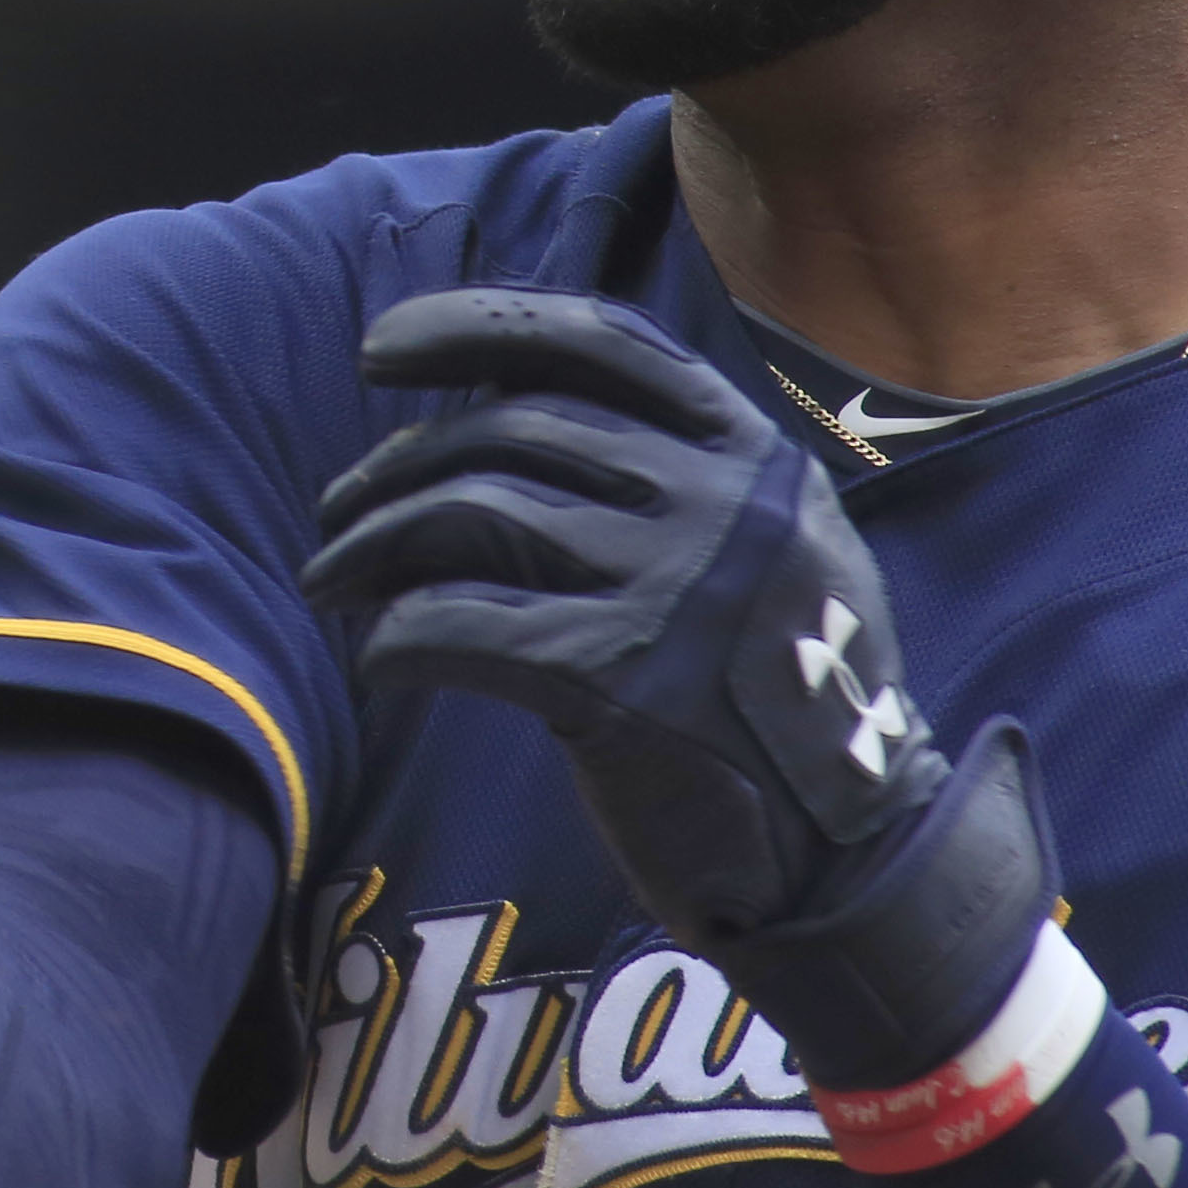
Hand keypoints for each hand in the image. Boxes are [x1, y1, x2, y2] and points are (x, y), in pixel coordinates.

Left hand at [299, 289, 1047, 1088]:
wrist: (857, 859)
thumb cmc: (779, 705)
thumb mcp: (768, 554)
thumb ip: (672, 482)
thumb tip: (489, 424)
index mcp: (752, 455)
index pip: (597, 342)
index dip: (474, 328)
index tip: (379, 353)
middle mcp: (720, 502)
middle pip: (509, 430)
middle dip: (397, 469)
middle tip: (336, 519)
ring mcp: (676, 587)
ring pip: (469, 514)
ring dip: (372, 546)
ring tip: (330, 583)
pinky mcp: (624, 681)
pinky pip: (458, 625)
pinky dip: (398, 637)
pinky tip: (381, 657)